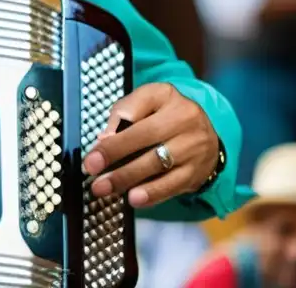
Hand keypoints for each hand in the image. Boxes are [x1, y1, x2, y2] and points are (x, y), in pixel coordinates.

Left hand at [81, 82, 219, 208]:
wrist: (205, 137)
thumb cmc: (164, 118)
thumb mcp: (145, 104)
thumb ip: (123, 115)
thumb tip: (104, 140)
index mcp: (166, 95)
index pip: (136, 107)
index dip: (113, 127)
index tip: (94, 149)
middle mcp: (185, 117)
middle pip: (146, 135)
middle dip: (115, 154)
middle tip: (91, 171)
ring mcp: (195, 146)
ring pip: (158, 163)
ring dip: (128, 178)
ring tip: (106, 188)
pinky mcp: (198, 171)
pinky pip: (173, 185)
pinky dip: (151, 193)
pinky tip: (134, 199)